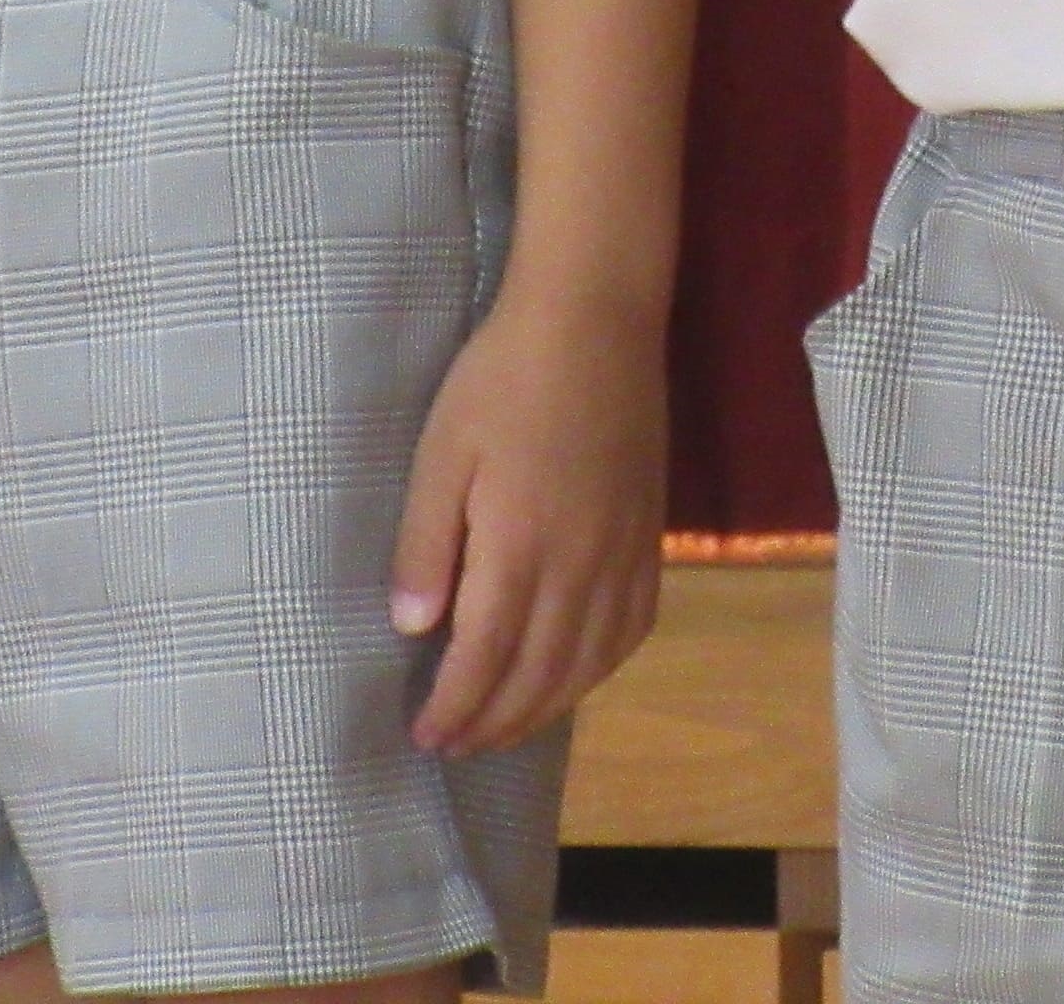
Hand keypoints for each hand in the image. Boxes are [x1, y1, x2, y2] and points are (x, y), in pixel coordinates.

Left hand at [392, 281, 670, 754]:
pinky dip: (599, 670)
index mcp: (521, 547)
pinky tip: (575, 676)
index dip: (455, 708)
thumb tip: (413, 629)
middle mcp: (581, 566)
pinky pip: (633, 629)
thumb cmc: (503, 378)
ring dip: (544, 709)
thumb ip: (426, 545)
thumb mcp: (441, 453)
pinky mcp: (650, 536)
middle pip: (539, 676)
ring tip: (504, 728)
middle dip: (493, 723)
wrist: (596, 318)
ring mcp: (624, 554)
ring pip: (589, 663)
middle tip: (454, 746)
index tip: (426, 737)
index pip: (485, 659)